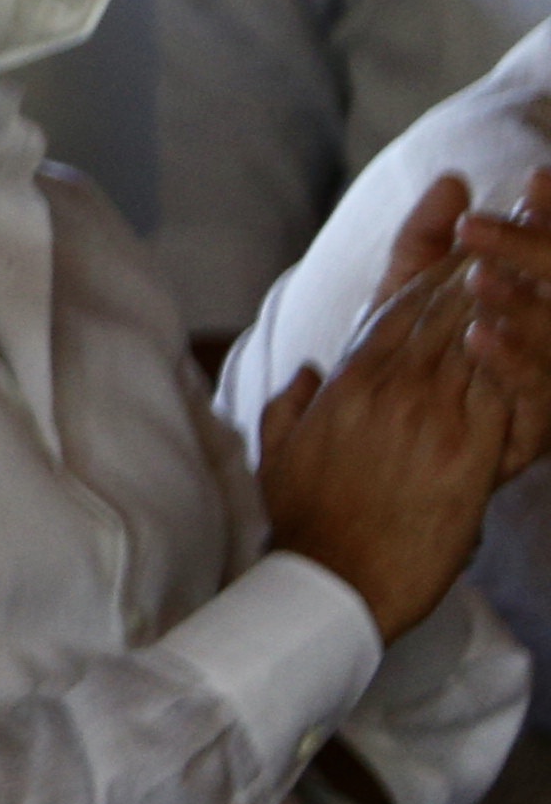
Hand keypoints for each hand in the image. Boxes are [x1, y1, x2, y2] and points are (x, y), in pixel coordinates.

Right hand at [256, 236, 550, 636]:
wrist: (335, 580)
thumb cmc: (306, 523)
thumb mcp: (278, 454)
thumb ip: (290, 404)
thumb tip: (306, 374)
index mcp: (346, 384)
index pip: (398, 305)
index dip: (434, 261)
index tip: (461, 229)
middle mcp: (389, 388)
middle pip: (444, 307)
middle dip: (480, 262)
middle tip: (514, 223)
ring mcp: (431, 416)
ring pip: (477, 335)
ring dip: (507, 294)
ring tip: (533, 258)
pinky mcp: (469, 450)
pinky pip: (503, 386)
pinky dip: (518, 350)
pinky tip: (535, 323)